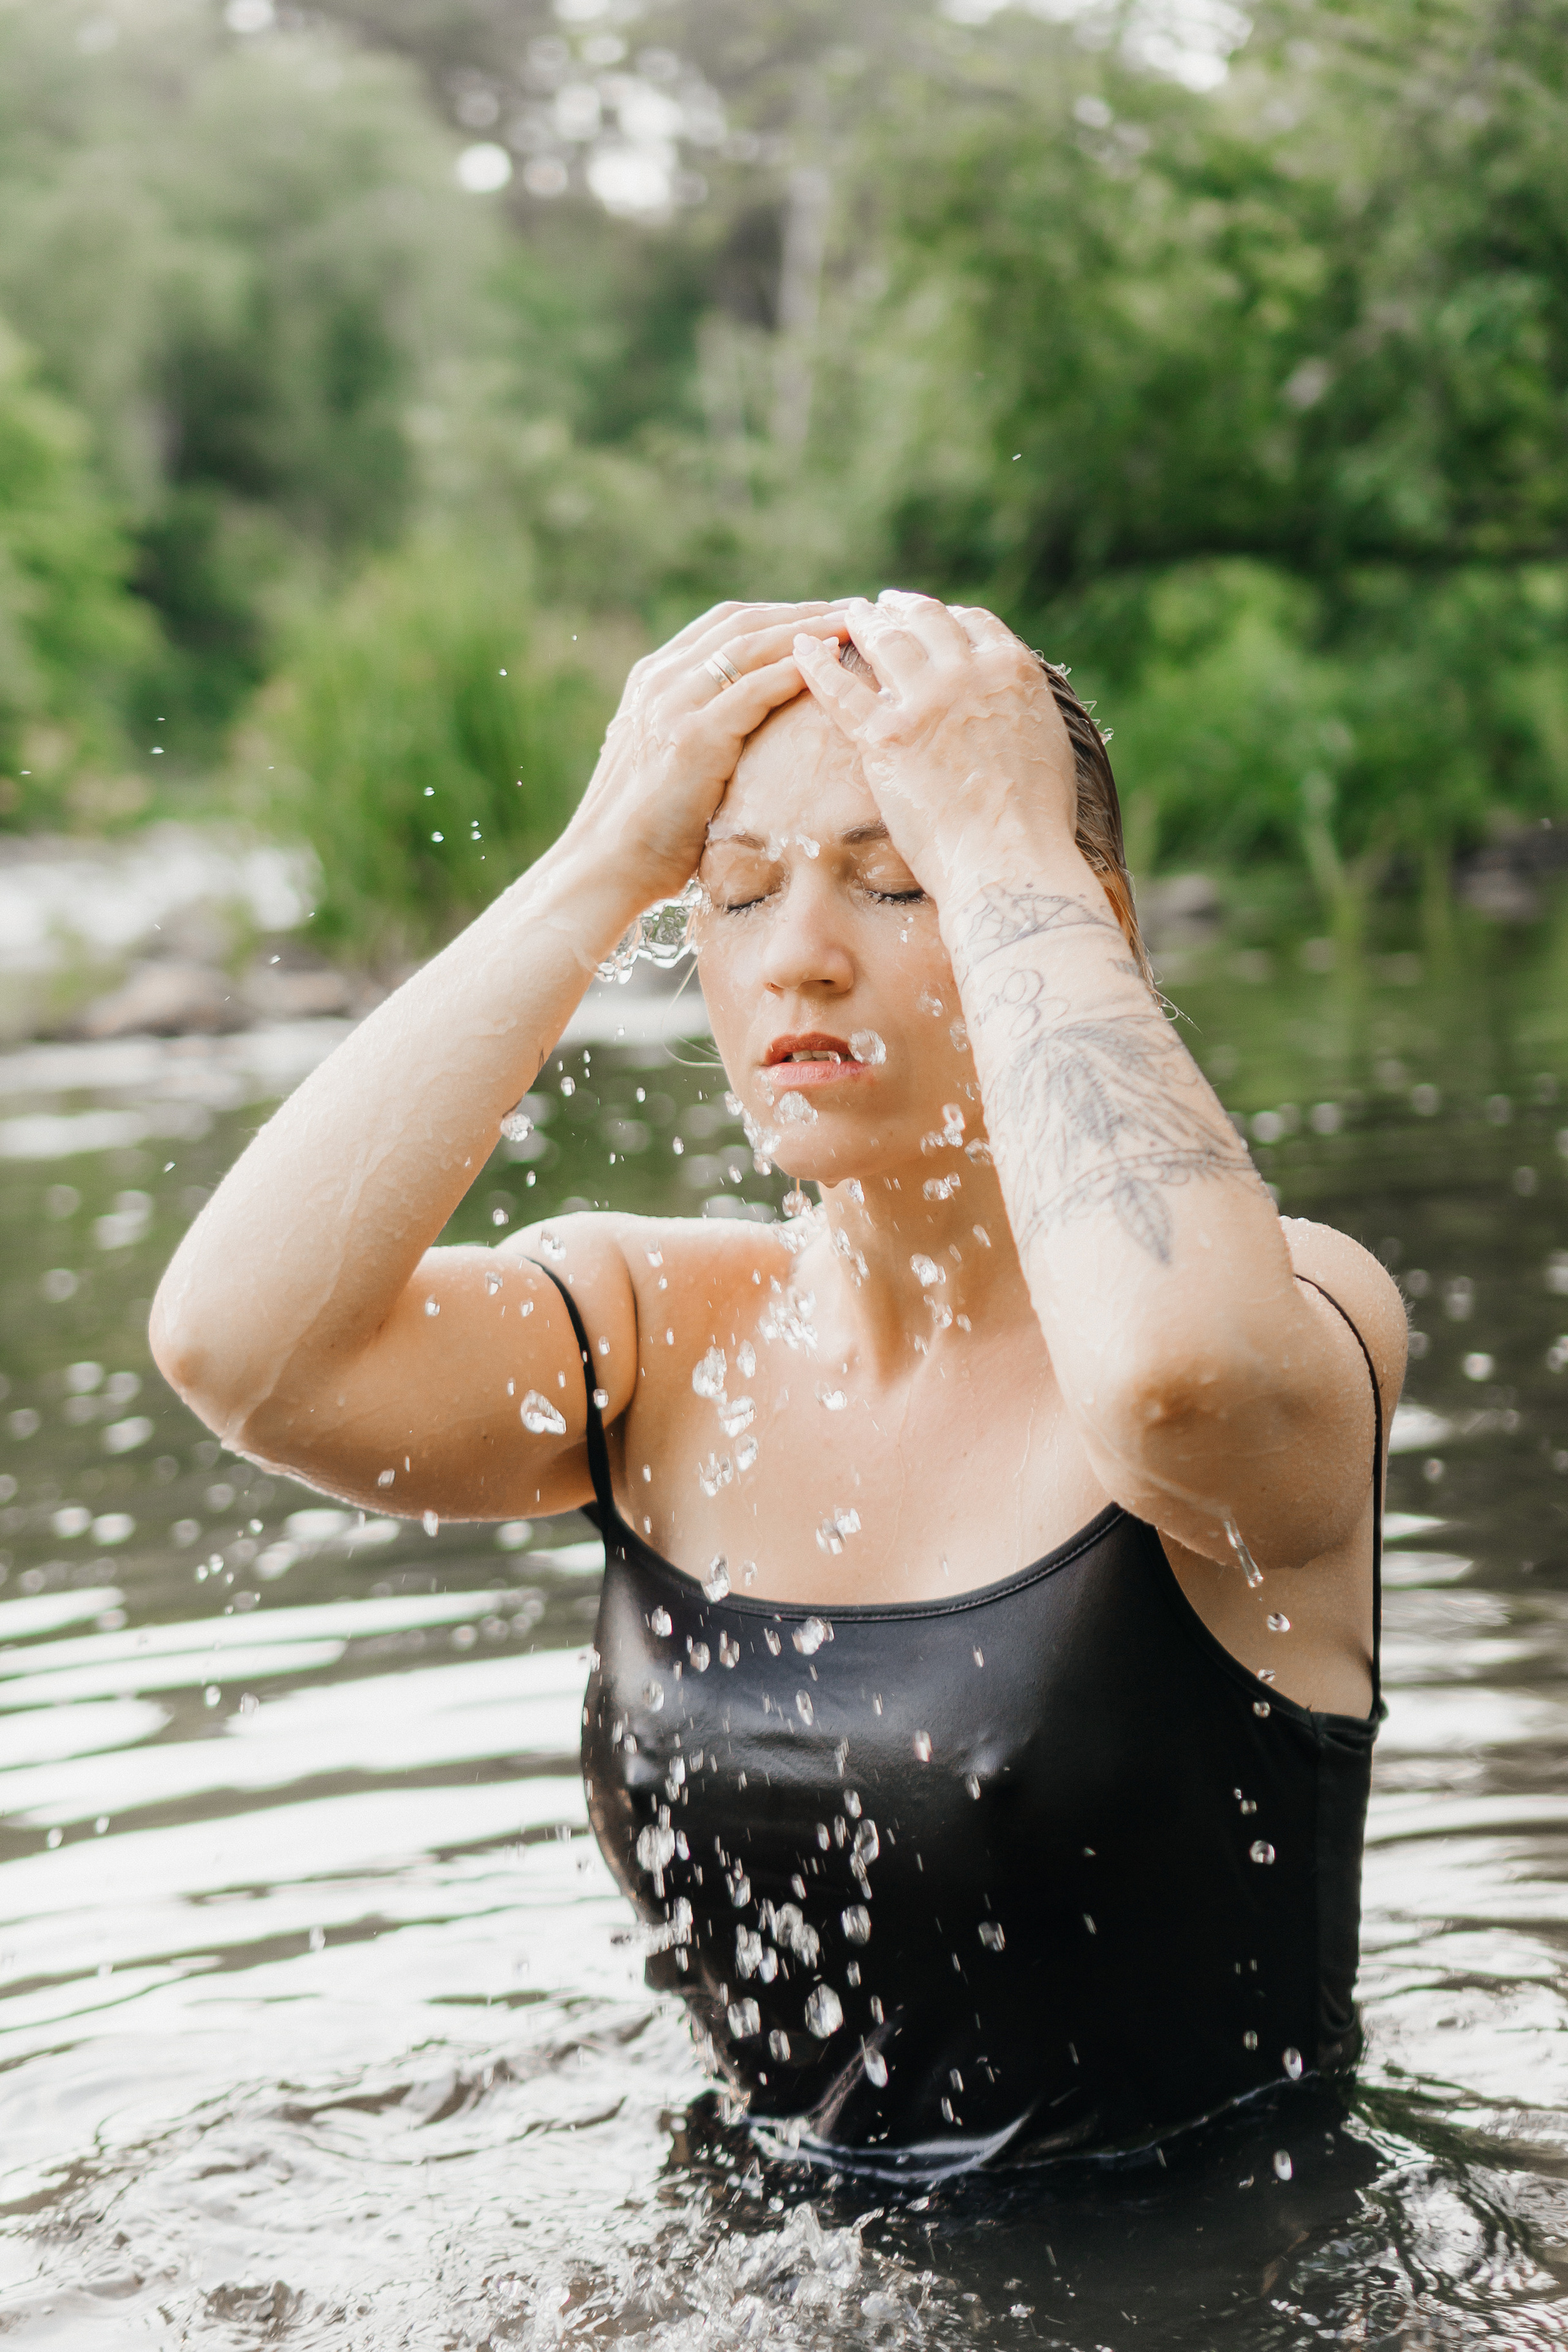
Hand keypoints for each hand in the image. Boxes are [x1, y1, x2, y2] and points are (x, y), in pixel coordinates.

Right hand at [565, 601, 846, 904]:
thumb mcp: (669, 762)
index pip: (726, 625)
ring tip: (856, 625)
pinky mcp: (691, 738)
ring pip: (752, 645)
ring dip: (810, 631)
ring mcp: (673, 704)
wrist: (606, 867)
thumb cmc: (647, 830)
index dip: (781, 615)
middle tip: (856, 611)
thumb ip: (700, 731)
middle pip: (743, 623)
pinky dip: (793, 670)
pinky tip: (831, 662)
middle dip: (804, 612)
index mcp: (654, 679)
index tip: (827, 617)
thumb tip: (748, 733)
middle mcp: (660, 679)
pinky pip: (752, 690)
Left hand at [792, 592, 1077, 894]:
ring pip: (885, 642)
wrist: (1010, 857)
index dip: (950, 617)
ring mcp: (923, 701)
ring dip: (865, 622)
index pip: (974, 623)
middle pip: (927, 621)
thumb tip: (1017, 710)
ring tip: (851, 615)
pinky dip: (818, 664)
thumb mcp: (1049, 745)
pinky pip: (841, 689)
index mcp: (1012, 671)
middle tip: (884, 605)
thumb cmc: (1039, 820)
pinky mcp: (883, 737)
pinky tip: (803, 647)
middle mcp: (967, 672)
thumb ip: (1025, 713)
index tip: (935, 619)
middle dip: (902, 608)